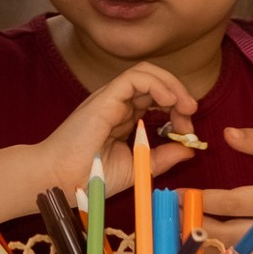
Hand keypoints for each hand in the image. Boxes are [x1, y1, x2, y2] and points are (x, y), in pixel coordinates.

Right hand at [35, 64, 201, 202]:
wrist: (60, 181)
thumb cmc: (89, 178)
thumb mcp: (137, 168)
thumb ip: (162, 158)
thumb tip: (190, 150)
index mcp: (123, 117)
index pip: (155, 98)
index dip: (176, 109)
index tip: (189, 133)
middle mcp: (117, 103)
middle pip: (154, 81)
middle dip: (178, 94)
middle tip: (191, 115)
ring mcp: (110, 98)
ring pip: (145, 72)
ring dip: (171, 85)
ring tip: (186, 106)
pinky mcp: (105, 97)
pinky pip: (134, 77)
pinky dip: (156, 83)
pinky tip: (169, 100)